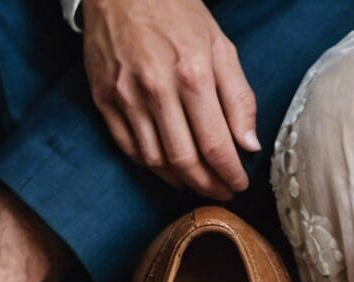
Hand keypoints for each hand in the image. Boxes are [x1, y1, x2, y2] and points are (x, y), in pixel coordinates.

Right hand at [83, 0, 260, 199]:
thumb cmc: (177, 13)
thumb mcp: (220, 46)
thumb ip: (239, 97)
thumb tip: (250, 145)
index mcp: (192, 75)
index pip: (215, 145)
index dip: (230, 174)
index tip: (240, 185)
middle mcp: (156, 90)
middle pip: (185, 161)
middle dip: (208, 186)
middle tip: (222, 192)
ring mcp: (126, 97)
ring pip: (155, 161)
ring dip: (180, 181)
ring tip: (198, 182)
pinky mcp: (103, 100)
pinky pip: (129, 148)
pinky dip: (151, 166)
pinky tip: (168, 167)